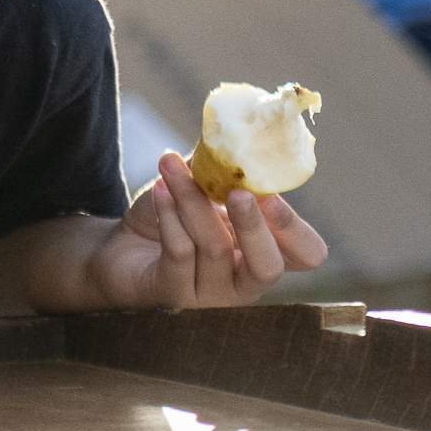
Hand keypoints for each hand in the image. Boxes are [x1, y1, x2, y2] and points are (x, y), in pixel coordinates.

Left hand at [82, 151, 328, 309]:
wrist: (123, 247)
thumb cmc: (173, 217)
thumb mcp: (202, 189)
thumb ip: (222, 170)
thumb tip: (232, 137)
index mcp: (267, 251)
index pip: (307, 253)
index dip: (296, 228)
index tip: (270, 193)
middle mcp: (246, 280)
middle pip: (268, 267)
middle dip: (254, 227)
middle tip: (239, 193)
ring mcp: (212, 293)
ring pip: (214, 248)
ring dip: (192, 200)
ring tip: (169, 164)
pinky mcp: (175, 293)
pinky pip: (179, 252)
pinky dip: (169, 214)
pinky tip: (159, 188)